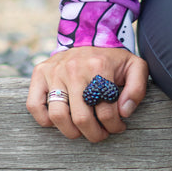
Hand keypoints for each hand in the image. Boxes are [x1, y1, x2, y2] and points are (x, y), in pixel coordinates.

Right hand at [26, 46, 148, 142]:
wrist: (89, 35)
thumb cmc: (112, 59)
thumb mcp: (134, 66)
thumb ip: (137, 89)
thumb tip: (124, 112)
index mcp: (99, 66)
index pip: (106, 112)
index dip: (114, 126)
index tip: (118, 127)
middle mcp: (74, 68)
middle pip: (81, 119)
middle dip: (94, 134)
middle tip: (101, 134)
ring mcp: (55, 71)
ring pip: (58, 116)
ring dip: (72, 132)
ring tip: (82, 130)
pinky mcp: (40, 73)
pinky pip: (34, 106)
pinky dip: (46, 120)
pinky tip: (62, 119)